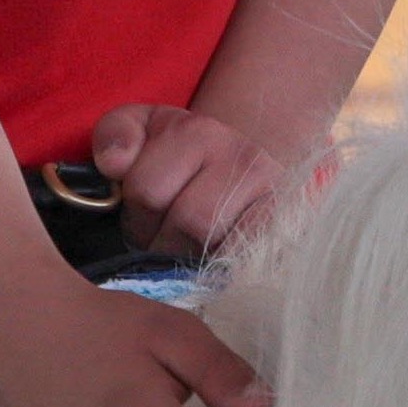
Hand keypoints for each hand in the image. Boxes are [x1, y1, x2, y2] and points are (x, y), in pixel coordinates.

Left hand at [90, 101, 293, 263]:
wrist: (243, 169)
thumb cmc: (180, 157)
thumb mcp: (142, 132)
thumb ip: (115, 135)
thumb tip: (116, 163)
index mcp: (198, 132)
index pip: (147, 191)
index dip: (135, 216)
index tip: (145, 216)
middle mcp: (244, 157)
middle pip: (187, 224)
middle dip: (164, 243)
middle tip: (164, 241)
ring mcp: (276, 195)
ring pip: (219, 250)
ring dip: (193, 263)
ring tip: (188, 251)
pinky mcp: (293, 230)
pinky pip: (250, 266)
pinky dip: (226, 274)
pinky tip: (216, 264)